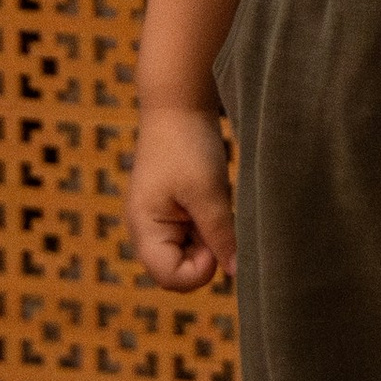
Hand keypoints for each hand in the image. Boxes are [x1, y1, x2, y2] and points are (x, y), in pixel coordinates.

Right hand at [126, 99, 236, 291]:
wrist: (178, 103)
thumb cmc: (188, 145)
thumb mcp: (208, 192)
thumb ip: (220, 235)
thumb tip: (236, 272)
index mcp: (145, 229)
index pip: (171, 278)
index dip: (200, 268)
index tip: (216, 237)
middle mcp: (145, 231)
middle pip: (178, 269)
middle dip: (204, 252)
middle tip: (216, 215)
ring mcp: (157, 220)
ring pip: (188, 251)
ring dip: (208, 235)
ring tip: (213, 200)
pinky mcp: (170, 209)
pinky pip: (191, 233)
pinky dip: (206, 222)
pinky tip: (211, 197)